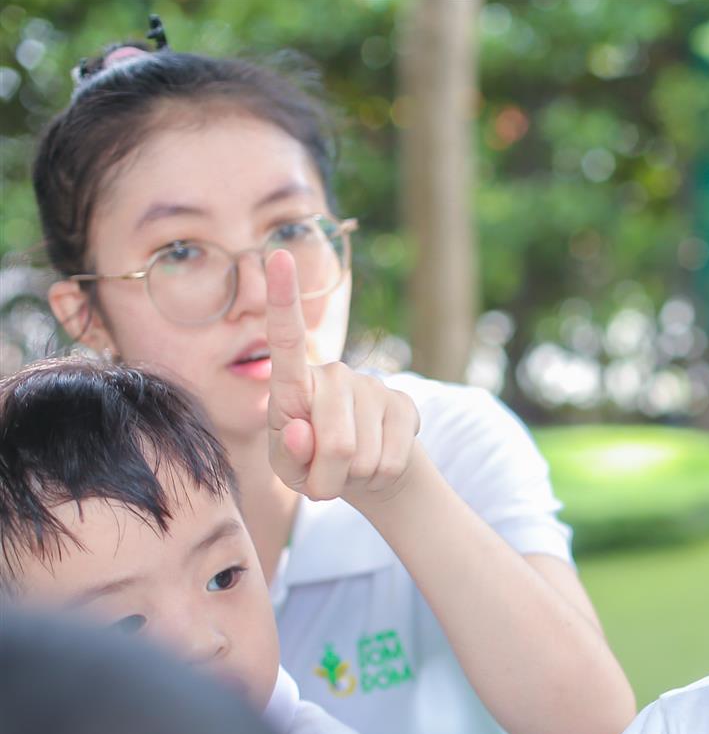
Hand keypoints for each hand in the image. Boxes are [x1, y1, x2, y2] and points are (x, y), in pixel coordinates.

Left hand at [265, 249, 421, 505]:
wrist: (366, 472)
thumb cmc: (312, 465)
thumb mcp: (289, 470)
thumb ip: (288, 454)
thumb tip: (302, 429)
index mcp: (294, 384)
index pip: (286, 340)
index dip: (283, 301)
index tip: (278, 254)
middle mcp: (335, 374)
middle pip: (334, 440)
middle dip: (328, 476)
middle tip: (326, 479)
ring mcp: (373, 386)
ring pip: (364, 455)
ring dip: (355, 477)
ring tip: (351, 467)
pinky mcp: (405, 405)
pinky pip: (392, 460)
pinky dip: (380, 477)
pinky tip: (376, 463)